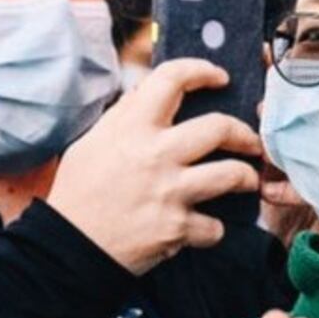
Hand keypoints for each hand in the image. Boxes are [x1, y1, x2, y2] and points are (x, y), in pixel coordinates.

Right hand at [47, 58, 264, 274]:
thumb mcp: (93, 141)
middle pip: (220, 127)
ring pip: (232, 175)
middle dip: (244, 133)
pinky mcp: (177, 228)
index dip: (202, 71)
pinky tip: (204, 228)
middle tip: (250, 141)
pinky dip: (213, 229)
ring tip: (246, 180)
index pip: (173, 79)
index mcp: (132, 126)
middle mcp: (156, 154)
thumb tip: (150, 91)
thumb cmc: (79, 192)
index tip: (220, 77)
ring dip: (246, 177)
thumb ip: (125, 116)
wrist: (68, 246)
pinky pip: (215, 226)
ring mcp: (170, 191)